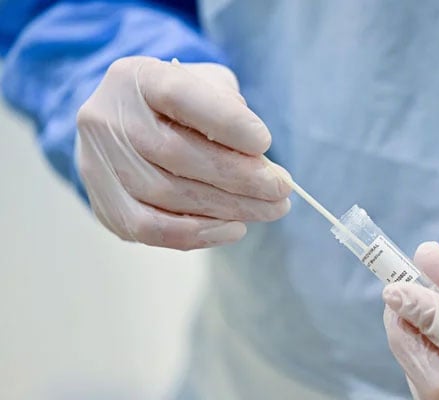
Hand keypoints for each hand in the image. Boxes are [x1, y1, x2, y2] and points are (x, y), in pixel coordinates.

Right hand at [76, 56, 290, 249]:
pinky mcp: (104, 204)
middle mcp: (107, 118)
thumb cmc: (180, 105)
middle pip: (176, 153)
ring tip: (270, 209)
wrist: (128, 124)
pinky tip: (235, 228)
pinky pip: (152, 229)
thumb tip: (259, 158)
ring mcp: (99, 164)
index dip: (226, 122)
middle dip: (240, 177)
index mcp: (136, 78)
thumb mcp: (206, 86)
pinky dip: (199, 233)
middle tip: (281, 189)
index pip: (179, 96)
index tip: (266, 143)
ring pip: (168, 195)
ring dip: (229, 208)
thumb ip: (230, 110)